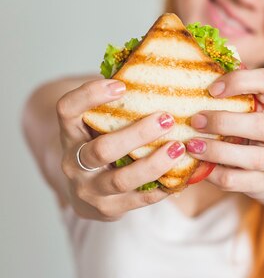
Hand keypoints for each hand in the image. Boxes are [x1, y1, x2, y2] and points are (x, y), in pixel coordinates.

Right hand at [56, 79, 184, 220]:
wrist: (84, 190)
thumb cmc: (101, 142)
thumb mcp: (99, 122)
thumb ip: (119, 103)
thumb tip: (160, 67)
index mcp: (69, 132)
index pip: (67, 109)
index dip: (90, 95)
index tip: (121, 84)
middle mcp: (73, 162)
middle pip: (101, 149)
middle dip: (137, 134)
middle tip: (166, 119)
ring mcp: (89, 190)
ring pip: (121, 179)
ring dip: (154, 163)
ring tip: (178, 148)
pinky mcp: (108, 210)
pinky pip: (140, 199)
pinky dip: (163, 185)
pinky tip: (183, 172)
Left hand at [186, 69, 263, 201]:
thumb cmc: (255, 128)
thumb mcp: (253, 107)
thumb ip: (233, 89)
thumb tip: (200, 61)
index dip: (241, 82)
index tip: (212, 88)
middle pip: (262, 125)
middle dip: (224, 122)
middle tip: (194, 120)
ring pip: (251, 157)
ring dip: (217, 151)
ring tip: (191, 145)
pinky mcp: (262, 183)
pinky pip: (236, 181)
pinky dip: (213, 174)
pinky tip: (196, 166)